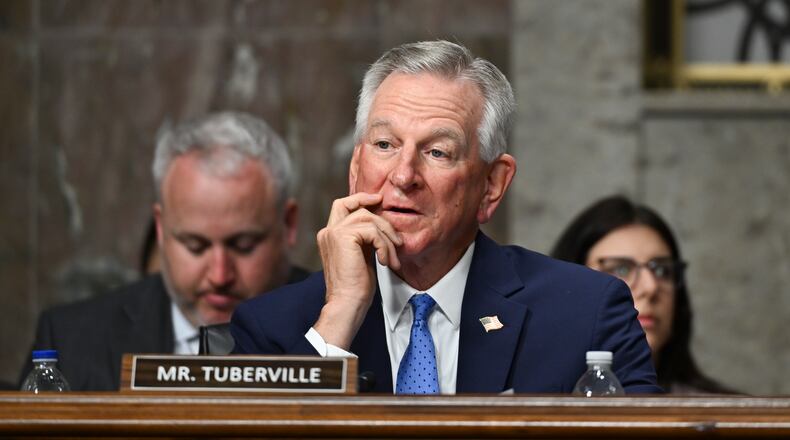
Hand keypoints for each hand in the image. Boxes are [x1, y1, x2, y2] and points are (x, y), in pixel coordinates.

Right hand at [313, 192, 401, 349]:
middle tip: (395, 234)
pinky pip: (372, 232)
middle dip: (377, 214)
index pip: (343, 205)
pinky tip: (385, 262)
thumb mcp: (362, 254)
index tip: (379, 201)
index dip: (360, 198)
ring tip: (393, 258)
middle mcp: (328, 231)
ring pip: (368, 219)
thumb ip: (365, 237)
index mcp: (330, 235)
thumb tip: (381, 223)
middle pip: (354, 205)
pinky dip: (384, 246)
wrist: (347, 303)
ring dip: (386, 238)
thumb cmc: (355, 286)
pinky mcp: (343, 237)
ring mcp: (333, 233)